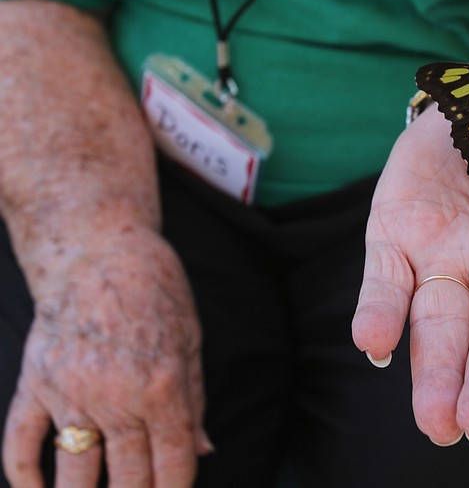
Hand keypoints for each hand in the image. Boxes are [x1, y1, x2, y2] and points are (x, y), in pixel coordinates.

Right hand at [2, 222, 208, 486]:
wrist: (98, 250)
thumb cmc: (155, 289)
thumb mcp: (191, 341)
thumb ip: (194, 402)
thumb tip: (202, 450)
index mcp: (162, 388)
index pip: (173, 463)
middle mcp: (115, 398)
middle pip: (128, 479)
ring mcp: (69, 393)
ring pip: (75, 474)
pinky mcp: (35, 383)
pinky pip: (19, 444)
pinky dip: (24, 478)